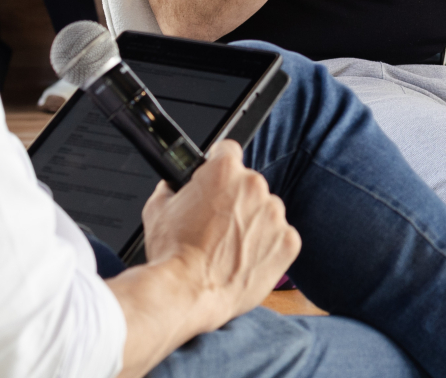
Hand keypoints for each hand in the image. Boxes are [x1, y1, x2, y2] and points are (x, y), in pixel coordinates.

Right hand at [136, 141, 298, 334]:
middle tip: (216, 226)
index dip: (218, 165)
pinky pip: (281, 238)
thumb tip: (173, 184)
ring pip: (266, 213)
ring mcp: (274, 214)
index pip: (227, 151)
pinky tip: (245, 260)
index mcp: (224, 170)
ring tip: (228, 249)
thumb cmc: (173, 255)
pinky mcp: (288, 241)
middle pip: (249, 185)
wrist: (186, 293)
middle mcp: (254, 186)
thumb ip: (171, 188)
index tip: (217, 180)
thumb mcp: (157, 210)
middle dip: (235, 201)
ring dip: (253, 225)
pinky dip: (268, 248)